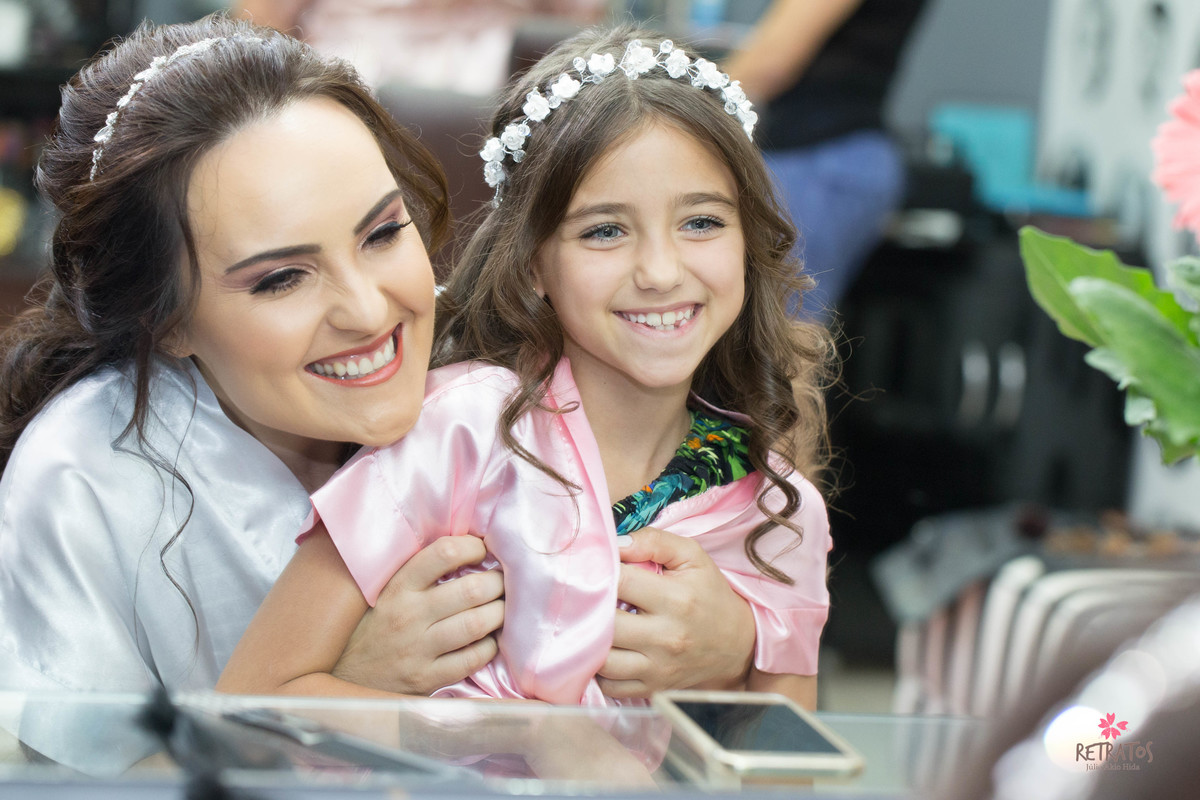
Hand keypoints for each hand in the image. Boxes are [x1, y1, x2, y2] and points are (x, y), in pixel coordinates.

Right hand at [331, 536, 503, 694]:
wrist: (345, 678)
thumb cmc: (375, 627)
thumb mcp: (387, 592)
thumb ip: (421, 572)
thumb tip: (468, 547)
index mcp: (399, 587)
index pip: (443, 553)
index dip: (473, 547)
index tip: (483, 550)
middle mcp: (409, 615)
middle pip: (471, 590)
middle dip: (498, 583)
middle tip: (504, 582)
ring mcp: (418, 649)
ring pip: (477, 624)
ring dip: (500, 613)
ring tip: (502, 608)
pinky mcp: (427, 678)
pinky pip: (472, 658)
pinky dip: (490, 646)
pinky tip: (489, 639)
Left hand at [597, 528, 755, 697]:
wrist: (736, 644)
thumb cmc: (709, 594)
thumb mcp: (692, 557)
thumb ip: (654, 541)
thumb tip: (616, 544)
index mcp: (676, 599)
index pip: (620, 581)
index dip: (603, 571)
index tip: (599, 569)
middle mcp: (666, 637)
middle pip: (605, 623)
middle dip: (592, 607)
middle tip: (590, 598)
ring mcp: (658, 667)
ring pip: (602, 659)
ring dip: (591, 641)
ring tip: (595, 624)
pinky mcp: (652, 688)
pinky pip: (610, 686)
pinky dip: (600, 669)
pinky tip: (606, 650)